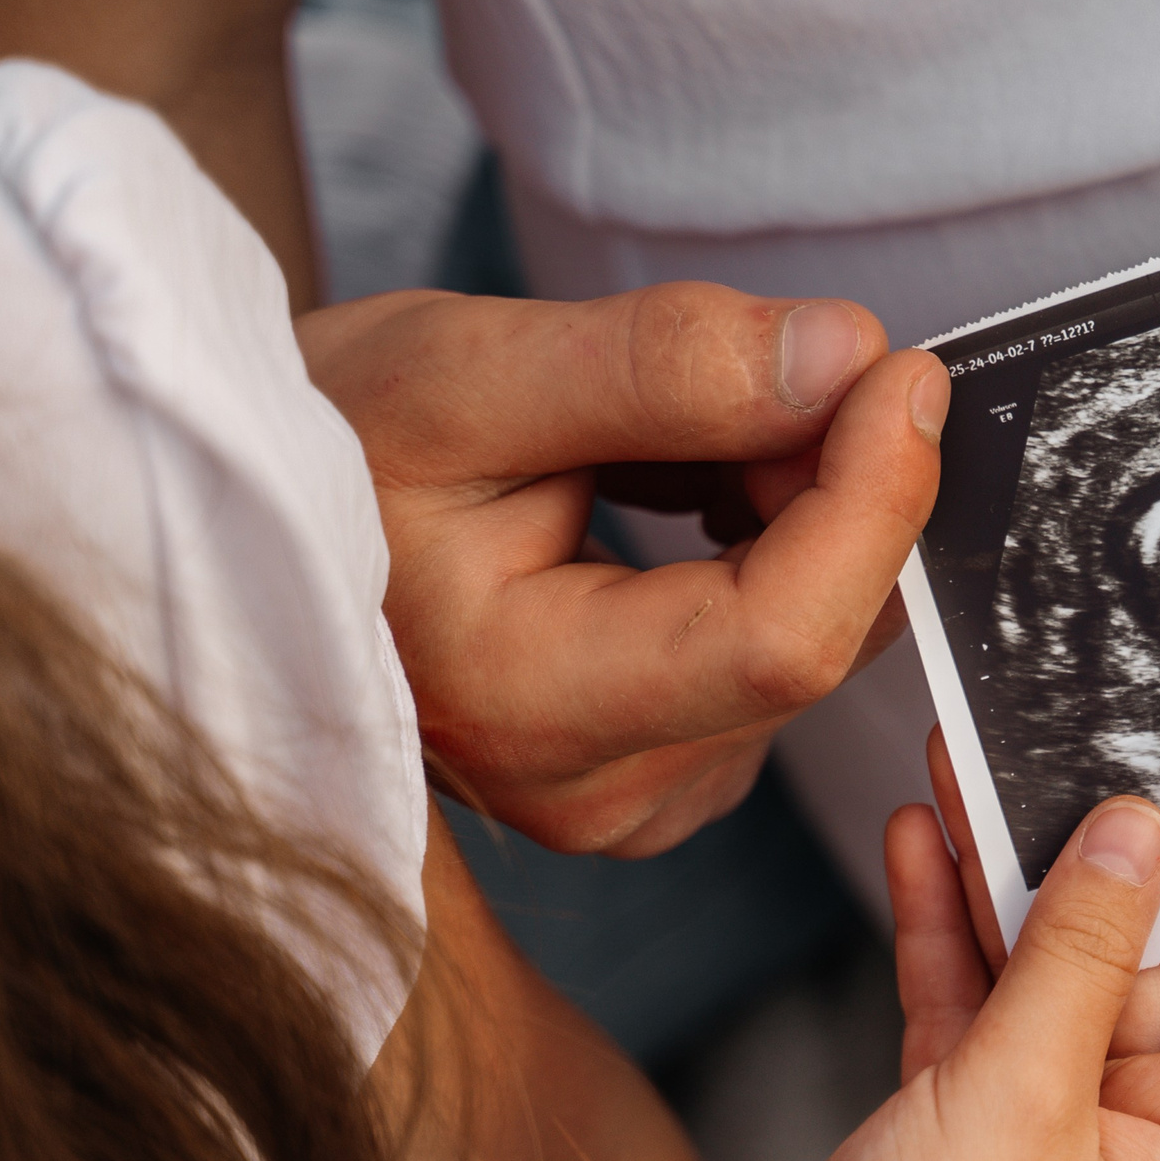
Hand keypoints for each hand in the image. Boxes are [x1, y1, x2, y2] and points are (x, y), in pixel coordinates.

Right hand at [300, 285, 944, 854]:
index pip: (780, 638)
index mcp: (524, 706)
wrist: (254, 525)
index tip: (904, 375)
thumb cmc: (330, 445)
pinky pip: (780, 654)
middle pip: (817, 636)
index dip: (872, 501)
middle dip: (835, 483)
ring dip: (799, 509)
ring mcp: (633, 801)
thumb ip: (660, 365)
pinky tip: (685, 494)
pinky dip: (773, 551)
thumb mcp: (465, 370)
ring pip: (814, 638)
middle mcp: (594, 791)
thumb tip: (847, 359)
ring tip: (670, 437)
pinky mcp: (659, 777)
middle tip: (772, 365)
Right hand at [544, 792, 1159, 1160]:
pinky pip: (972, 1002)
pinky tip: (921, 838)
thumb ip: (1080, 947)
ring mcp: (1045, 1136)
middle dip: (1092, 854)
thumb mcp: (1018, 1090)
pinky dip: (947, 926)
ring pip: (1046, 971)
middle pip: (1143, 962)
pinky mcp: (956, 1128)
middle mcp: (1140, 1147)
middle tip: (1064, 742)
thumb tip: (1141, 830)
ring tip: (975, 763)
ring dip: (1005, 875)